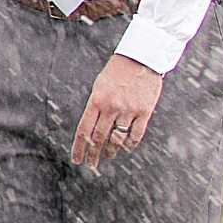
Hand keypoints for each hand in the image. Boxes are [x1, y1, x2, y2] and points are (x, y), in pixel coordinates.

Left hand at [72, 52, 163, 169]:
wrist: (142, 57)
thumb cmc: (117, 71)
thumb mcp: (99, 86)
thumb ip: (95, 107)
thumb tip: (90, 130)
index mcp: (97, 100)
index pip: (84, 131)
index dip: (79, 149)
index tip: (77, 160)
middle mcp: (111, 107)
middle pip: (99, 139)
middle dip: (93, 155)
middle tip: (91, 164)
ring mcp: (129, 110)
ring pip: (117, 139)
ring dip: (111, 151)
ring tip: (108, 155)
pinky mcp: (145, 111)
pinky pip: (136, 134)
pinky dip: (130, 144)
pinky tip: (126, 147)